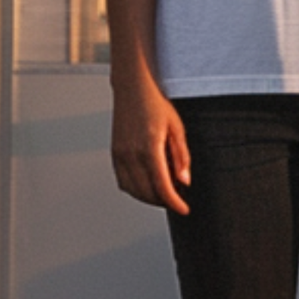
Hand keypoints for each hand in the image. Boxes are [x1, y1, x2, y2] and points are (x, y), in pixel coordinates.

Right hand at [111, 75, 191, 213]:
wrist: (132, 89)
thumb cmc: (154, 103)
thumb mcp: (177, 128)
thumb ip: (181, 156)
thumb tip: (184, 180)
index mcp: (149, 146)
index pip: (162, 185)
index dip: (174, 202)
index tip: (183, 209)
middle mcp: (131, 153)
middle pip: (147, 192)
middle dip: (163, 201)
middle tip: (176, 199)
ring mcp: (120, 154)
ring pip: (133, 190)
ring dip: (148, 197)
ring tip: (163, 193)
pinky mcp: (114, 154)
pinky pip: (122, 181)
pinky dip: (135, 189)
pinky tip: (146, 185)